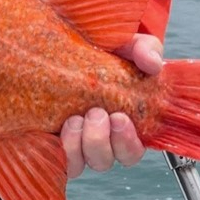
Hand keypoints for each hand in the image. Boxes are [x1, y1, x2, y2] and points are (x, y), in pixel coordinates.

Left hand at [61, 33, 163, 178]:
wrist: (54, 37)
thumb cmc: (96, 45)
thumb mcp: (123, 42)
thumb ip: (144, 48)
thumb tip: (152, 63)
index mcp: (117, 119)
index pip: (131, 148)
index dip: (129, 142)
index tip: (120, 119)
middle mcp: (94, 134)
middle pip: (105, 160)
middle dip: (103, 142)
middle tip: (98, 113)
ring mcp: (70, 138)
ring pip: (82, 162)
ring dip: (82, 143)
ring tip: (76, 118)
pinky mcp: (47, 138)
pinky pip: (58, 159)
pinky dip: (63, 148)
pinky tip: (61, 126)